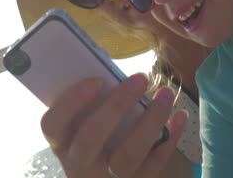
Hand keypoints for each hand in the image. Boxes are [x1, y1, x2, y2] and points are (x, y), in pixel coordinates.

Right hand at [40, 73, 186, 177]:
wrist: (108, 177)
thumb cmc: (99, 134)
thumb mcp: (84, 123)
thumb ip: (92, 100)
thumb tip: (108, 66)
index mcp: (62, 143)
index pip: (53, 125)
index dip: (71, 102)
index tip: (96, 80)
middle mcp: (80, 164)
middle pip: (90, 140)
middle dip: (116, 106)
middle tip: (140, 78)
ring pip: (127, 157)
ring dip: (149, 121)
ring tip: (165, 94)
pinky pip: (155, 165)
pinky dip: (170, 138)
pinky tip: (179, 116)